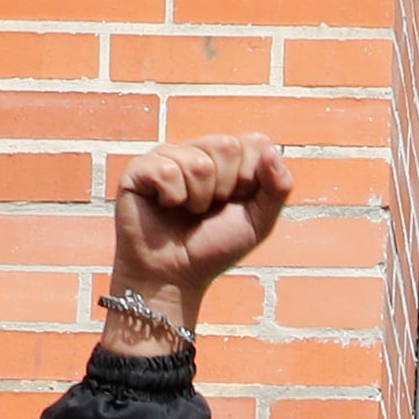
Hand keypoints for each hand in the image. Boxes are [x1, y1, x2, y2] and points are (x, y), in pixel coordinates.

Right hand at [103, 136, 292, 350]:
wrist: (174, 276)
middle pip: (227, 146)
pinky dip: (172, 198)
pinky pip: (167, 170)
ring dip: (198, 199)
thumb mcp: (259, 222)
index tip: (236, 202)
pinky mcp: (140, 168)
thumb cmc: (214, 247)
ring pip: (199, 162)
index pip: (255, 142)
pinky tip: (164, 206)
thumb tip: (272, 150)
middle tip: (207, 209)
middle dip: (225, 188)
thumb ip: (278, 187)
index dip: (251, 179)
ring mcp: (167, 156)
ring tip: (185, 211)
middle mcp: (197, 150)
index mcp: (228, 158)